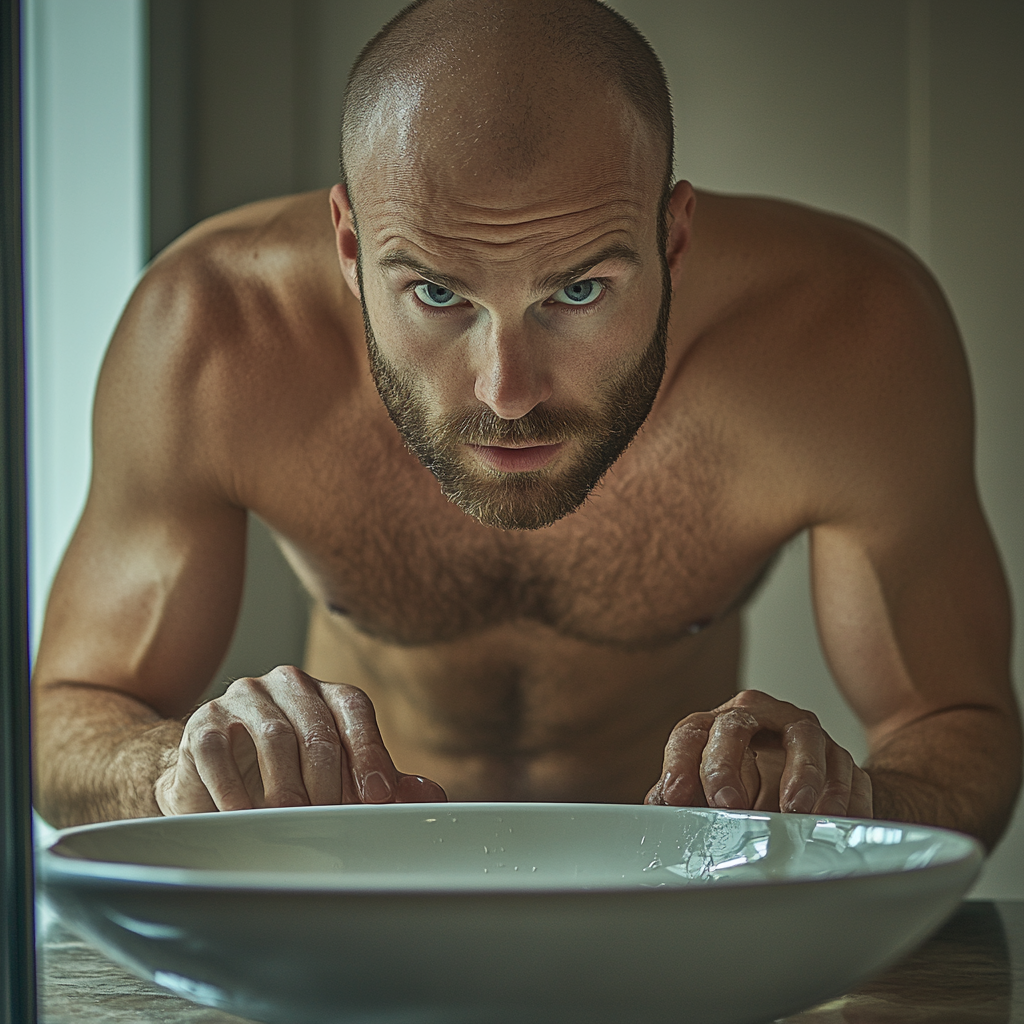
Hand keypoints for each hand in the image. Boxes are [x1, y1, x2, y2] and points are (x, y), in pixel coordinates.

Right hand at [155, 665, 445, 813]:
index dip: (369, 753)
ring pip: (273, 736)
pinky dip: (233, 789)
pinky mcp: (203, 721)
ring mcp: (245, 698)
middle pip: (316, 726)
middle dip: (327, 780)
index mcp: (328, 694)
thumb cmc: (290, 777)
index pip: (354, 710)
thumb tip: (432, 797)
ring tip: (289, 823)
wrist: (214, 777)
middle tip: (329, 821)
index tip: (378, 799)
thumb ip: (384, 784)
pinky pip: (218, 751)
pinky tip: (243, 818)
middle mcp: (290, 685)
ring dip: (284, 786)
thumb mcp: (340, 780)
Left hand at [645, 689, 872, 816]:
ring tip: (794, 811)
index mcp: (716, 725)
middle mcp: (757, 717)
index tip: (676, 798)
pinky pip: (846, 770)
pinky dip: (841, 796)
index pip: (690, 733)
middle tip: (726, 804)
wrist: (805, 781)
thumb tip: (656, 815)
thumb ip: (684, 797)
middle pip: (736, 725)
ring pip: (803, 737)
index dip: (680, 764)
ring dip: (800, 775)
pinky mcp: (839, 754)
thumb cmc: (746, 781)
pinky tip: (831, 818)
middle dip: (727, 764)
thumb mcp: (710, 788)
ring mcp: (801, 731)